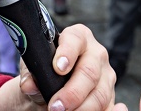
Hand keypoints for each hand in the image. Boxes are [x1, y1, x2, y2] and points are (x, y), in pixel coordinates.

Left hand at [0, 24, 114, 110]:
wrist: (52, 87)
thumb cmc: (45, 71)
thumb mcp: (35, 68)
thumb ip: (31, 75)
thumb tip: (29, 85)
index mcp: (78, 38)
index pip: (75, 39)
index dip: (67, 53)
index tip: (58, 68)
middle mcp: (96, 54)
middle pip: (89, 72)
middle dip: (72, 92)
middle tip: (55, 106)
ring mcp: (106, 75)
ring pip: (99, 94)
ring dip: (81, 108)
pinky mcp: (111, 96)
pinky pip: (108, 108)